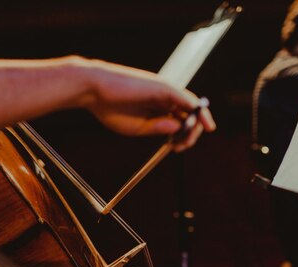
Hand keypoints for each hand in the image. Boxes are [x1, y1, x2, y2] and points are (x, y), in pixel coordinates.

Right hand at [85, 61, 215, 151]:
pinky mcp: (164, 87)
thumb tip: (180, 129)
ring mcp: (165, 91)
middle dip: (191, 134)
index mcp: (157, 107)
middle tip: (181, 147)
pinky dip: (198, 112)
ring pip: (192, 108)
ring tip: (188, 141)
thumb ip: (159, 128)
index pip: (180, 120)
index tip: (176, 148)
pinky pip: (188, 100)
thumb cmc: (110, 109)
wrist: (94, 91)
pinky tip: (202, 123)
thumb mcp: (138, 127)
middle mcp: (164, 97)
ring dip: (196, 126)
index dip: (184, 136)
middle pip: (190, 115)